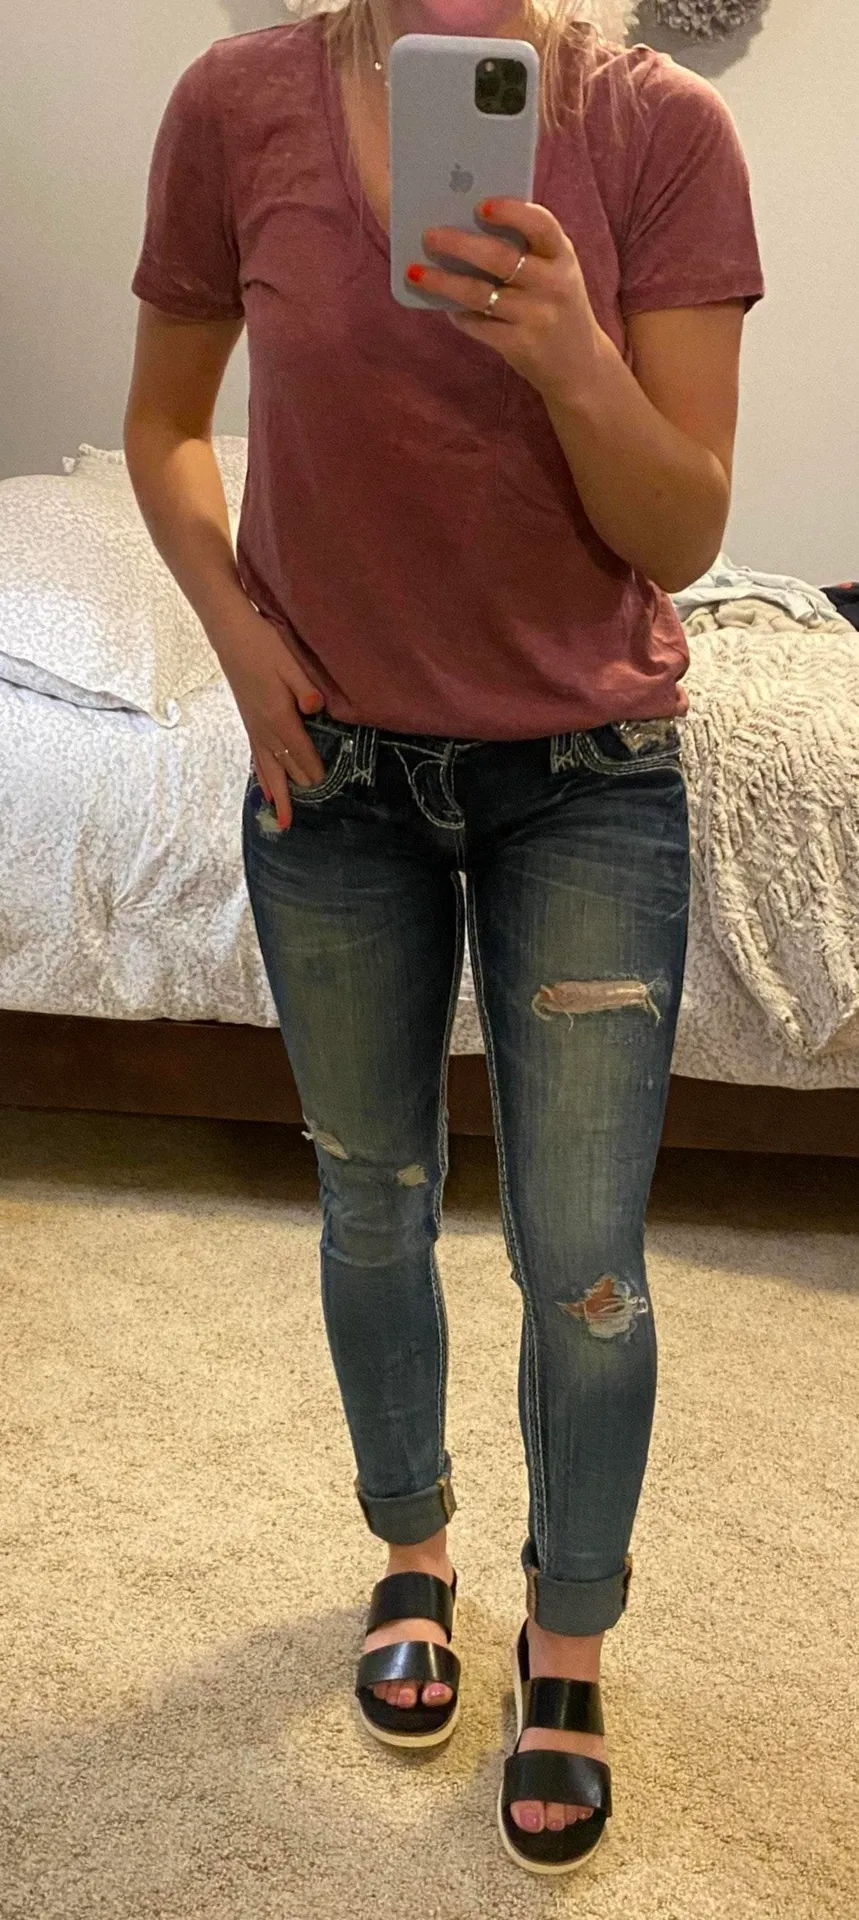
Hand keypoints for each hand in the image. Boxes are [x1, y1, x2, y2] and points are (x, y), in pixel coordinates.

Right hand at [211, 600, 326, 829]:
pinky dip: (262, 777)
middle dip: (297, 788)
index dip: (313, 769)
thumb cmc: (264, 645)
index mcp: (278, 716)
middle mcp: (264, 728)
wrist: (230, 634)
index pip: (300, 751)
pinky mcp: (248, 722)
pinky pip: (257, 758)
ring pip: (267, 768)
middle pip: (284, 767)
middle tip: (305, 813)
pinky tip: (266, 790)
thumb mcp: (290, 662)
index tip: (326, 783)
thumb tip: (317, 708)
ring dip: (277, 793)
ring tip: (282, 819)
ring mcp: (254, 727)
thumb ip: (304, 687)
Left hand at [410, 198, 604, 404]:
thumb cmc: (556, 305)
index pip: (541, 225)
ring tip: (416, 272)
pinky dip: (458, 314)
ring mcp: (537, 317)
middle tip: (428, 235)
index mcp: (563, 256)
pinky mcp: (520, 346)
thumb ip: (526, 250)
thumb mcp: (555, 272)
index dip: (511, 212)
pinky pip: (479, 325)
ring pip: (481, 294)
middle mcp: (554, 285)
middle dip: (460, 244)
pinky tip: (442, 305)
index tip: (480, 205)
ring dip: (444, 281)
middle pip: (501, 258)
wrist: (580, 366)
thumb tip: (465, 225)